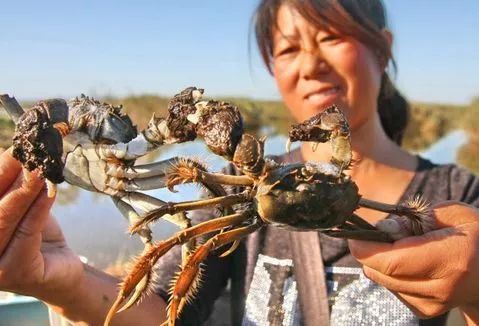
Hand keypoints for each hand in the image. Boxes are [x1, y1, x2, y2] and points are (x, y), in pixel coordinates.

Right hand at [0, 148, 82, 301]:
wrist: (60, 268)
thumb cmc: (35, 235)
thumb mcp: (21, 206)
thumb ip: (14, 187)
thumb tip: (16, 154)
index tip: (14, 149)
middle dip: (8, 177)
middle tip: (28, 157)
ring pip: (4, 220)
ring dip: (24, 192)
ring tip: (40, 170)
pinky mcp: (13, 273)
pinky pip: (26, 234)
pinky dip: (38, 210)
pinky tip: (49, 192)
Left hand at [349, 201, 478, 321]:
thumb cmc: (474, 234)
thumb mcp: (451, 214)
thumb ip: (412, 218)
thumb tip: (380, 229)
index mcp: (450, 259)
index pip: (391, 262)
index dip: (365, 248)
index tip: (354, 234)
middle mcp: (441, 287)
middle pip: (381, 273)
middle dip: (369, 251)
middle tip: (378, 233)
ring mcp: (433, 304)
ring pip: (382, 281)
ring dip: (380, 262)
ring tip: (401, 246)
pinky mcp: (426, 311)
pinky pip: (391, 289)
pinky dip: (390, 273)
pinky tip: (408, 262)